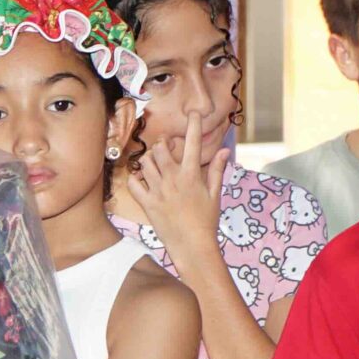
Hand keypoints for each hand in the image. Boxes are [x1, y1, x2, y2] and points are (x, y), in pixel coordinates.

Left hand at [126, 116, 227, 279]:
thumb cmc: (206, 221)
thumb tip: (224, 151)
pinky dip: (135, 179)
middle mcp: (173, 179)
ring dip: (148, 160)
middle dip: (162, 144)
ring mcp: (159, 191)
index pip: (193, 143)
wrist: (193, 245)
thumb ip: (216, 170)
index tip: (194, 113)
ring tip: (154, 164)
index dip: (194, 124)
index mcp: (192, 175)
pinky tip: (142, 181)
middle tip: (165, 147)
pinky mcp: (148, 203)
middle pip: (160, 148)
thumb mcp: (214, 194)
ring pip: (145, 163)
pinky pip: (134, 184)